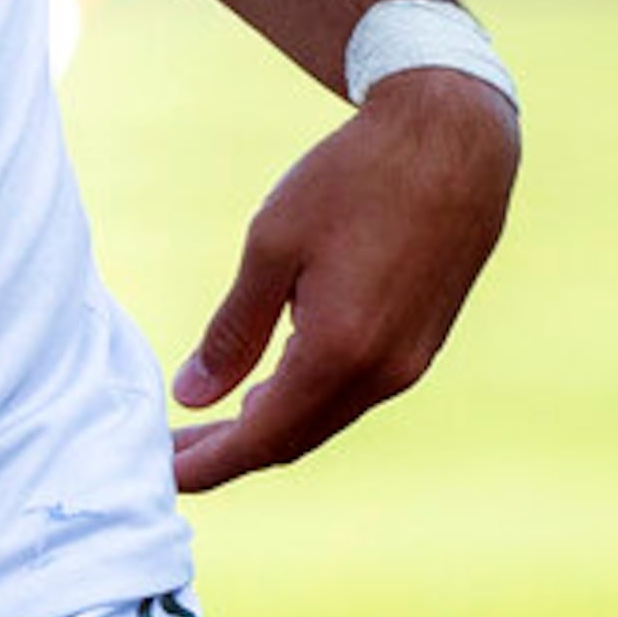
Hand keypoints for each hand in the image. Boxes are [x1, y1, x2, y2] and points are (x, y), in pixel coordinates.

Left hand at [168, 72, 516, 493]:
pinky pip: (354, 394)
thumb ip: (234, 329)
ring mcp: (410, 363)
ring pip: (325, 418)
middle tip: (175, 451)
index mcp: (339, 352)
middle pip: (294, 439)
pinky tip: (272, 387)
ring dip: (269, 427)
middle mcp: (382, 373)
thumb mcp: (273, 243)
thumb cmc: (355, 179)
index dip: (211, 463)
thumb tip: (193, 395)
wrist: (453, 141)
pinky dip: (306, 401)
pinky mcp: (423, 344)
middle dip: (231, 452)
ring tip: (212, 424)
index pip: (262, 437)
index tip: (165, 475)